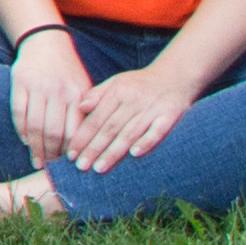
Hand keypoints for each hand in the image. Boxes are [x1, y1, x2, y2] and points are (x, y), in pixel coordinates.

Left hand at [62, 52, 191, 173]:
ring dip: (114, 151)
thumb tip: (80, 107)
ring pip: (130, 132)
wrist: (175, 75)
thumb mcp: (116, 83)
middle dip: (94, 148)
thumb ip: (96, 95)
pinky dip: (147, 141)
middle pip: (110, 127)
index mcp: (117, 91)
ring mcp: (152, 108)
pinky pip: (158, 130)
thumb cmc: (139, 85)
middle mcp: (133, 100)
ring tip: (99, 168)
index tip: (70, 154)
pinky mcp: (171, 115)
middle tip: (80, 166)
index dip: (82, 136)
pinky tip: (135, 154)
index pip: (95, 118)